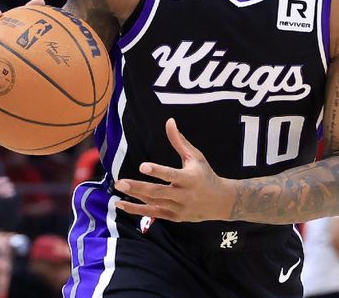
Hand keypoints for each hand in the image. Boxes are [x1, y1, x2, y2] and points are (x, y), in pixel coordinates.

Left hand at [114, 118, 233, 221]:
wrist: (220, 202)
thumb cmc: (205, 174)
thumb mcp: (195, 156)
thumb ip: (179, 141)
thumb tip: (169, 121)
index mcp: (189, 178)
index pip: (171, 174)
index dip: (157, 171)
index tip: (142, 166)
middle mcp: (183, 195)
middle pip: (158, 192)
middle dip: (138, 187)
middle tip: (120, 182)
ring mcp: (178, 208)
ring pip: (153, 203)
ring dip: (134, 197)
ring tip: (118, 189)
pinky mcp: (174, 217)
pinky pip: (153, 214)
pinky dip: (137, 210)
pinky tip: (121, 204)